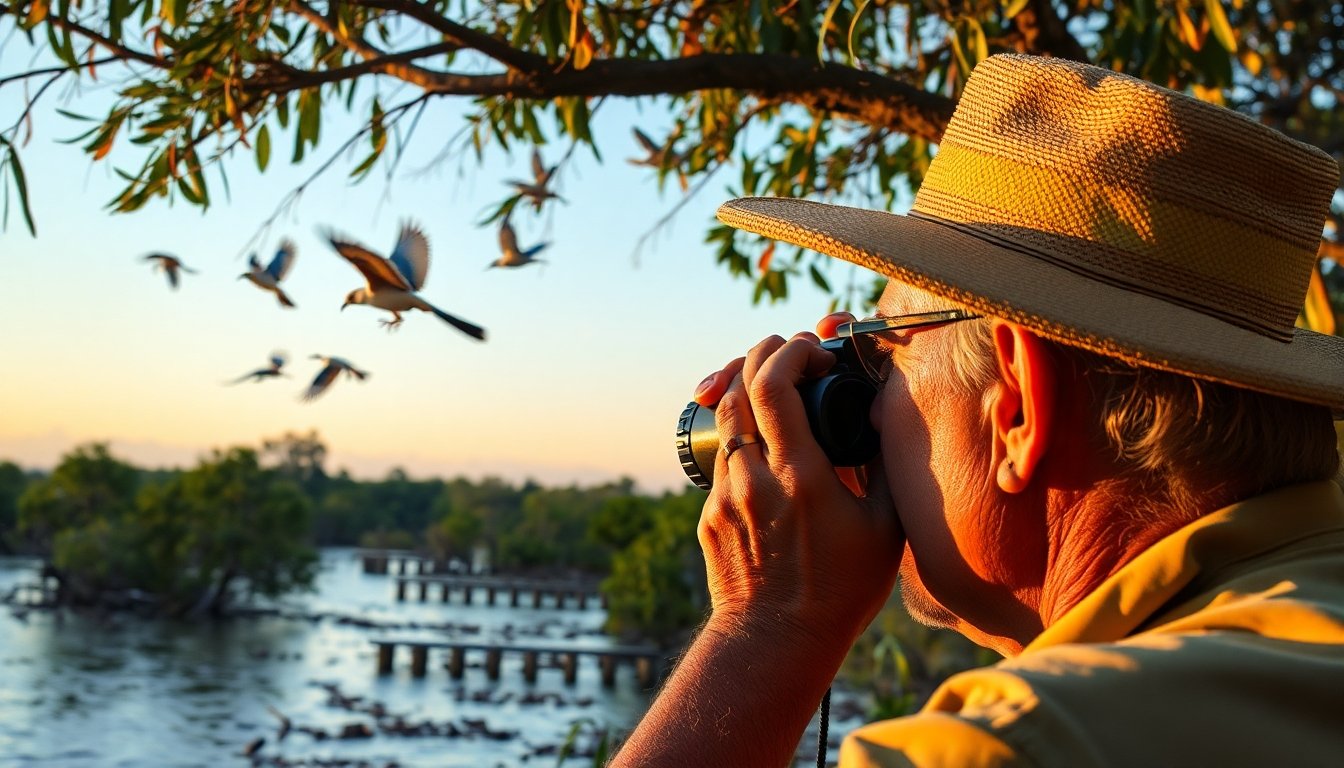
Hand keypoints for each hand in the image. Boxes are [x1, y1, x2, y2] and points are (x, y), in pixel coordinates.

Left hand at [688, 316, 904, 655]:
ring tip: (775, 388)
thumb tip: (877, 418)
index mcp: (800, 477)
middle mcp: (754, 480)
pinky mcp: (709, 516)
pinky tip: (767, 451)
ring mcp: (725, 497)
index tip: (812, 351)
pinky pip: (723, 462)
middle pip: (738, 388)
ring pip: (725, 421)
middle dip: (763, 356)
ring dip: (747, 391)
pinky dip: (743, 441)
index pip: (773, 386)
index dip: (789, 353)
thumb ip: (883, 469)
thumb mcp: (884, 530)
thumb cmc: (840, 591)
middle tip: (790, 352)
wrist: (777, 643)